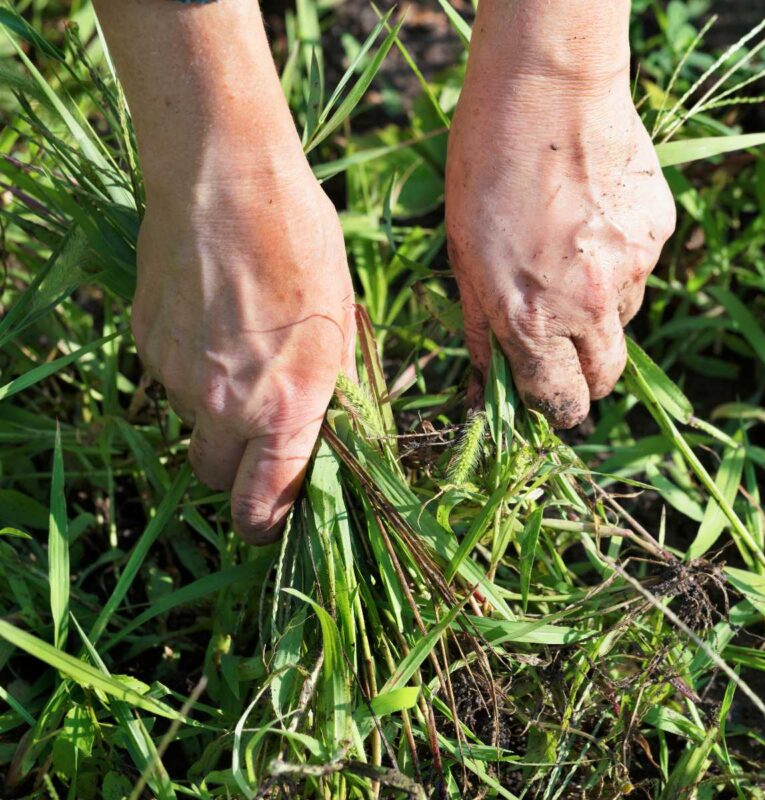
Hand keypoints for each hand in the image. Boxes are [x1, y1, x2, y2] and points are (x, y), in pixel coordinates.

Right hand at [133, 160, 353, 543]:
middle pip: (215, 477)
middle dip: (236, 470)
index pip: (263, 505)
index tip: (272, 518)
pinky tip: (211, 319)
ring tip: (241, 349)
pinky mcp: (146, 343)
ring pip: (191, 424)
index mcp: (286, 406)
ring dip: (214, 411)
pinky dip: (189, 369)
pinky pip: (168, 379)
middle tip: (260, 433)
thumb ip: (329, 391)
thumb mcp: (340, 323)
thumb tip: (326, 434)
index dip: (267, 523)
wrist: (225, 179)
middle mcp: (225, 405)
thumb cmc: (302, 244)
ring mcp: (177, 376)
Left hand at [445, 2, 675, 427]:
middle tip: (566, 348)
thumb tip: (485, 382)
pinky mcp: (659, 233)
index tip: (552, 401)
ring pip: (624, 319)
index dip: (556, 409)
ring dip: (601, 310)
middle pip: (606, 378)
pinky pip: (641, 268)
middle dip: (587, 377)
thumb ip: (481, 327)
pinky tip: (593, 218)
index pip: (560, 401)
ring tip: (570, 254)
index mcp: (532, 320)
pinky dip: (620, 260)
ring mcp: (632, 269)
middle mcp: (590, 306)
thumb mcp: (462, 254)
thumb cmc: (485, 167)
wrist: (548, 89)